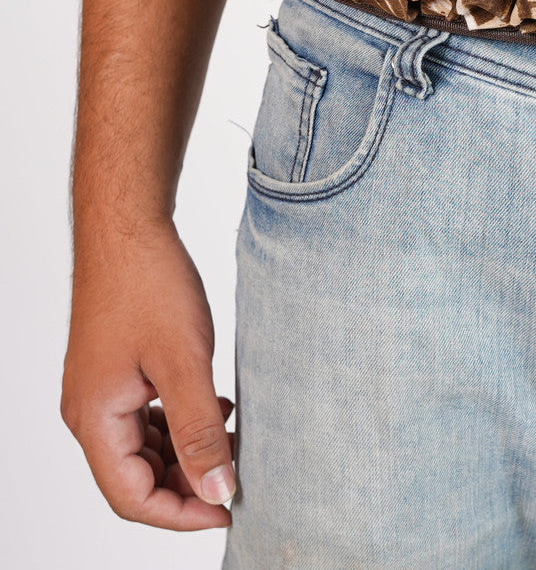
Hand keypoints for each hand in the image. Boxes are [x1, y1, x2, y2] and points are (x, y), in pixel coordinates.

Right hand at [61, 220, 235, 530]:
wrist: (129, 228)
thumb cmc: (149, 284)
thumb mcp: (185, 361)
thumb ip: (200, 430)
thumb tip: (218, 490)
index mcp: (95, 419)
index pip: (131, 497)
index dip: (181, 513)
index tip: (229, 509)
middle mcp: (89, 412)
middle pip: (136, 477)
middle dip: (187, 484)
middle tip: (239, 476)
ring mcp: (102, 391)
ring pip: (144, 447)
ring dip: (186, 453)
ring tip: (234, 443)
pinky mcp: (118, 370)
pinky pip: (146, 417)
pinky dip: (180, 423)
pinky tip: (217, 409)